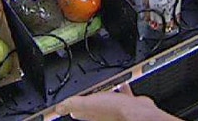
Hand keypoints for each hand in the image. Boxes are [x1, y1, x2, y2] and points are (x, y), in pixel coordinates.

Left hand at [55, 84, 179, 120]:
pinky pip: (121, 94)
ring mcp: (115, 109)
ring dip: (103, 93)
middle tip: (83, 92)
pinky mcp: (127, 104)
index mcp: (91, 114)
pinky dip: (120, 88)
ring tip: (101, 84)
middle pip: (91, 106)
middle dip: (87, 98)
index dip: (70, 107)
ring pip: (106, 100)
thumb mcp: (88, 103)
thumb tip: (58, 108)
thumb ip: (73, 104)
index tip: (67, 102)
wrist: (139, 112)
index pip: (77, 112)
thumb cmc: (116, 110)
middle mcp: (102, 113)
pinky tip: (121, 82)